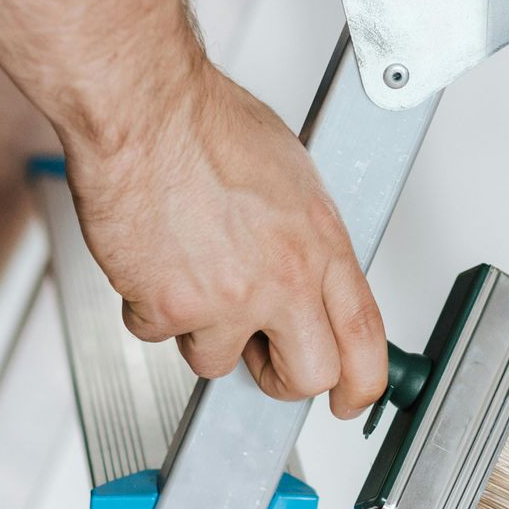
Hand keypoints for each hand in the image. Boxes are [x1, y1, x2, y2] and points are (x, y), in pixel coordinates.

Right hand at [64, 57, 387, 419]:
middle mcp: (284, 278)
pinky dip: (147, 305)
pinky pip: (157, 334)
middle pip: (308, 376)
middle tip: (259, 356)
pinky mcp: (171, 307)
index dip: (362, 383)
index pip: (365, 337)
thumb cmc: (205, 123)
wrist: (142, 109)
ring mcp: (228, 298)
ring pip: (217, 362)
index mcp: (322, 244)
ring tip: (187, 271)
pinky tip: (150, 258)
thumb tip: (307, 270)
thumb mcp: (291, 176)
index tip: (350, 399)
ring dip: (199, 330)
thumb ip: (305, 237)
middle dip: (281, 378)